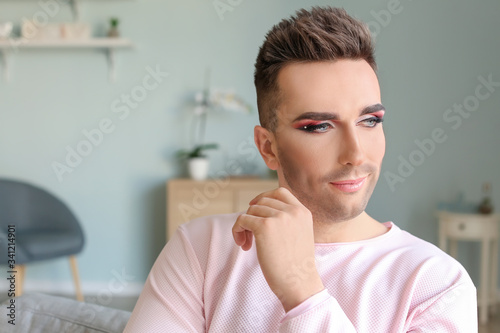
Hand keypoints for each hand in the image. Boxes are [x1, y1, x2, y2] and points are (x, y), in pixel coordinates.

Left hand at [232, 187, 324, 311]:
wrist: (299, 283)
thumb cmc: (296, 266)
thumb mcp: (299, 234)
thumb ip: (287, 220)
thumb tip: (258, 208)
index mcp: (302, 212)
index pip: (279, 192)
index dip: (264, 197)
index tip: (254, 208)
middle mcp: (292, 211)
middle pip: (262, 201)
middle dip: (252, 215)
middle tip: (250, 235)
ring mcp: (278, 217)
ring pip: (251, 211)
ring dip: (245, 226)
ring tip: (248, 244)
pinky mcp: (264, 227)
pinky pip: (242, 220)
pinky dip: (237, 230)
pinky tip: (243, 245)